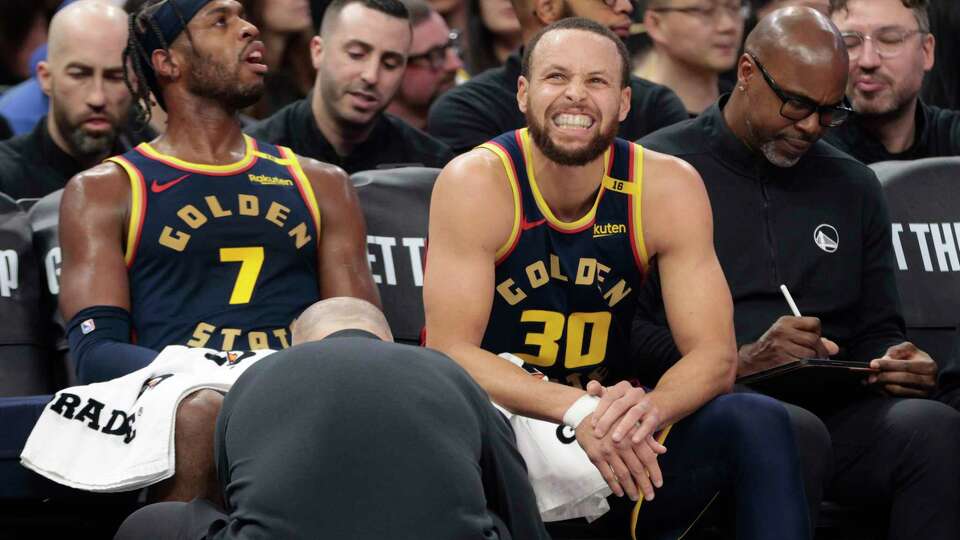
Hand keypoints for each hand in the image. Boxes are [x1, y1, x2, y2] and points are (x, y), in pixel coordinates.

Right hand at [583, 381, 666, 497]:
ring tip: (635, 497)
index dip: (655, 473)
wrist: (586, 414)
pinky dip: (614, 486)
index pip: (648, 458)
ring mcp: (607, 451)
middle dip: (645, 485)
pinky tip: (619, 493)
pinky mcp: (595, 456)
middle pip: (637, 469)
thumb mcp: (631, 423)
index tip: (659, 484)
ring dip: (630, 488)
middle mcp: (621, 444)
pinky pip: (607, 475)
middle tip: (650, 496)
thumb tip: (663, 450)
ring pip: (622, 475)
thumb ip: (647, 438)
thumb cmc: (613, 419)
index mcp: (632, 435)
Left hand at [587, 380, 660, 444]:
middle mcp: (635, 392)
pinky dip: (642, 432)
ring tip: (615, 439)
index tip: (592, 424)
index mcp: (622, 386)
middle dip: (607, 421)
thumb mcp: (611, 397)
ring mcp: (646, 403)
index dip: (599, 411)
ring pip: (634, 413)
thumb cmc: (624, 406)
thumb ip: (598, 391)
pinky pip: (649, 423)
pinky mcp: (655, 415)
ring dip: (623, 427)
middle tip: (598, 434)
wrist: (650, 409)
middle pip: (619, 405)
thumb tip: (590, 388)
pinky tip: (634, 441)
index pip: (608, 397)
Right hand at [738, 316, 839, 376]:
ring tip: (803, 360)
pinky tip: (798, 367)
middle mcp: (783, 332)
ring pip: (810, 354)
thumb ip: (810, 337)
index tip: (814, 339)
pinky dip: (805, 367)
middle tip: (817, 356)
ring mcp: (782, 346)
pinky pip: (804, 364)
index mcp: (785, 322)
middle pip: (814, 340)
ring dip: (812, 360)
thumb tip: (834, 348)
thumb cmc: (772, 347)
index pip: (814, 323)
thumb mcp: (788, 335)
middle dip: (819, 350)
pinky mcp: (782, 360)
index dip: (817, 333)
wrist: (751, 361)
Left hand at [867, 342, 937, 396]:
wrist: (921, 371)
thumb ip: (896, 351)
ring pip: (900, 390)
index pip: (905, 366)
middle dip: (884, 377)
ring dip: (883, 386)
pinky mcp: (917, 401)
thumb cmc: (912, 358)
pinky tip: (878, 387)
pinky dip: (886, 392)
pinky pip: (898, 397)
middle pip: (903, 379)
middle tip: (870, 376)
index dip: (888, 365)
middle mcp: (929, 381)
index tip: (873, 364)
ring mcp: (925, 393)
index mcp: (928, 366)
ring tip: (872, 381)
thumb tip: (885, 360)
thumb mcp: (906, 349)